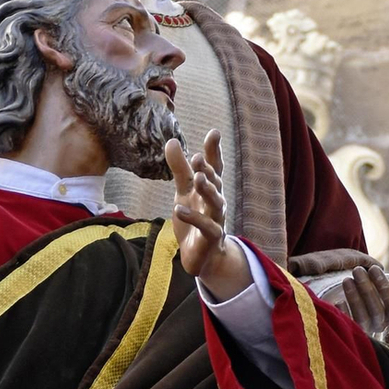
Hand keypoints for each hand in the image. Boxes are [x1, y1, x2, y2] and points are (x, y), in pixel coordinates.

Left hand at [168, 131, 247, 299]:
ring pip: (216, 203)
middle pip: (216, 183)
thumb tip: (172, 141)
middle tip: (199, 158)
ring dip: (208, 190)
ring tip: (198, 178)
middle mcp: (215, 202)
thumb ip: (180, 168)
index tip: (214, 133)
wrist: (201, 255)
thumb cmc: (194, 219)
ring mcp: (215, 220)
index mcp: (209, 189)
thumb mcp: (183, 191)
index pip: (214, 167)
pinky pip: (206, 228)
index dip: (214, 151)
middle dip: (209, 171)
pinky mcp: (210, 239)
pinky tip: (179, 209)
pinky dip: (194, 218)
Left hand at [315, 259, 388, 339]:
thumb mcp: (385, 285)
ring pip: (362, 317)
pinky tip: (339, 299)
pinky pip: (347, 324)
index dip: (385, 287)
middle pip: (377, 311)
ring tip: (347, 280)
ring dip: (354, 297)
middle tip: (357, 270)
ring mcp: (365, 330)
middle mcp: (380, 325)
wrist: (355, 302)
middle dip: (367, 289)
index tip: (374, 268)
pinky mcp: (349, 331)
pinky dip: (343, 312)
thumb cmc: (374, 289)